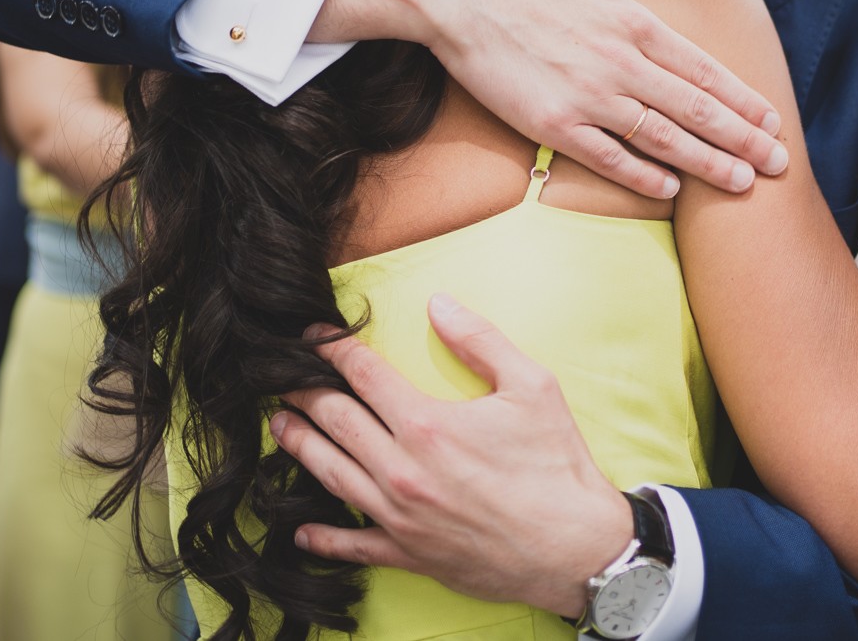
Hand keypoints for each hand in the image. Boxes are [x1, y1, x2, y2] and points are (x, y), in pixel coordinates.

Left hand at [273, 294, 632, 617]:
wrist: (576, 549)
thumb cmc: (557, 466)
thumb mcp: (532, 386)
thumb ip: (480, 340)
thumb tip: (438, 303)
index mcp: (428, 424)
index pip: (363, 375)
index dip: (332, 351)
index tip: (313, 338)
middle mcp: (402, 469)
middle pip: (335, 421)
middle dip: (303, 393)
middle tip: (282, 377)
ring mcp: (399, 516)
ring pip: (330, 475)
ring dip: (299, 446)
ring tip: (280, 425)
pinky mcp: (407, 554)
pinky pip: (351, 545)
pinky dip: (321, 537)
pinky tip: (299, 529)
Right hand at [333, 0, 787, 199]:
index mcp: (634, 22)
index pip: (703, 69)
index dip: (741, 99)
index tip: (771, 120)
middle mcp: (621, 62)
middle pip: (696, 109)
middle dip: (742, 139)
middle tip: (777, 164)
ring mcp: (590, 96)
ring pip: (662, 138)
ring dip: (707, 164)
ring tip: (742, 184)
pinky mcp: (554, 123)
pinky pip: (609, 156)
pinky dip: (642, 175)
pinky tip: (670, 188)